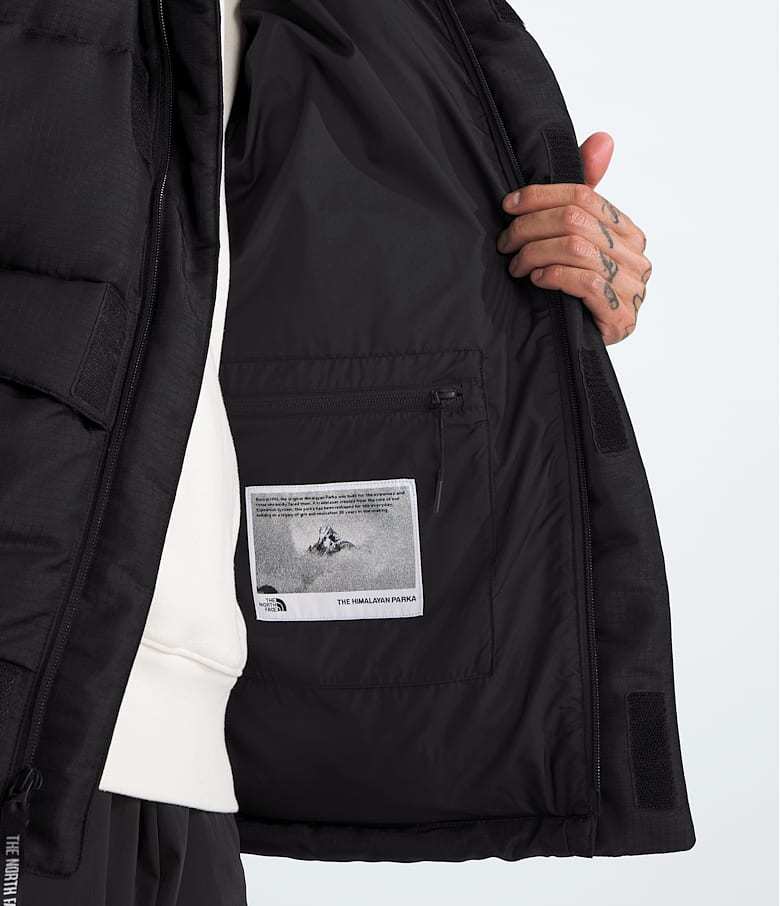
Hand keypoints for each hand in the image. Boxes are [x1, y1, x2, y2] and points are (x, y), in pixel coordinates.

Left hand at [497, 132, 651, 343]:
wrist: (581, 352)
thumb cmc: (575, 293)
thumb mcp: (575, 241)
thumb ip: (585, 192)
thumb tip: (603, 138)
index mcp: (628, 232)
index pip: (585, 197)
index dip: (541, 196)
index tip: (509, 205)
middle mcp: (636, 256)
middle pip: (576, 220)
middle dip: (531, 227)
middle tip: (506, 243)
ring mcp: (633, 287)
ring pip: (576, 247)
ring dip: (535, 253)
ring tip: (516, 265)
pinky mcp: (621, 316)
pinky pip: (584, 281)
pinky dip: (553, 276)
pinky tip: (537, 280)